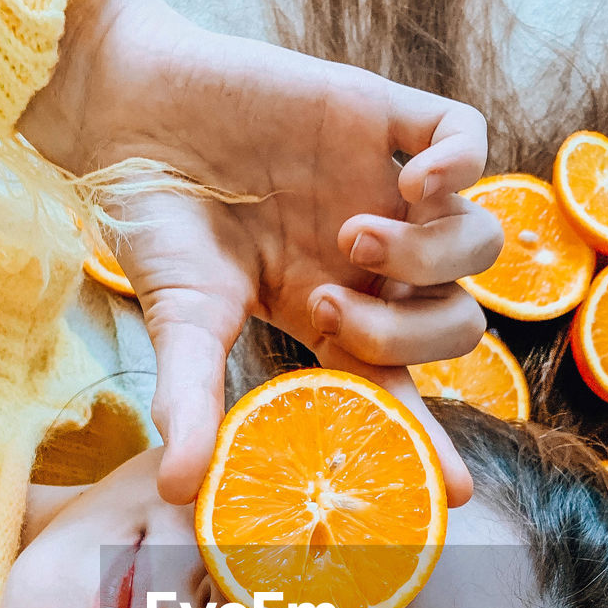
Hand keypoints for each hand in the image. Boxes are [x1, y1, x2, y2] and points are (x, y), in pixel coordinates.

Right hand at [19, 0, 501, 505]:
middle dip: (406, 331)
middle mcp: (372, 264)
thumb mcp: (178, 320)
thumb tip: (176, 491)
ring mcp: (385, 190)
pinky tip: (416, 181)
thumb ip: (191, 399)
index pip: (399, 388)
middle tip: (323, 303)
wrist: (129, 114)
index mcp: (330, 316)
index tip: (455, 493)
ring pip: (478, 243)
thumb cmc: (156, 223)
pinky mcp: (383, 116)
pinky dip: (462, 166)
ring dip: (425, 255)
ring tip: (347, 235)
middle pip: (456, 323)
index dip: (431, 439)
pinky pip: (468, 137)